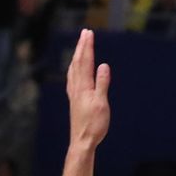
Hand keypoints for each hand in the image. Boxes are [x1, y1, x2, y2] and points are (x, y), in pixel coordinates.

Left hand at [67, 29, 110, 147]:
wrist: (82, 142)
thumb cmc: (94, 125)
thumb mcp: (102, 104)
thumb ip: (102, 84)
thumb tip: (104, 65)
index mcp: (84, 87)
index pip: (86, 62)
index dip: (87, 46)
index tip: (89, 33)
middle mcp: (76, 88)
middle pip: (78, 63)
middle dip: (81, 47)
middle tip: (85, 33)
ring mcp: (74, 95)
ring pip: (73, 70)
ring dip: (76, 56)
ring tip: (79, 47)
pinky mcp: (74, 101)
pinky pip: (72, 79)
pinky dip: (73, 70)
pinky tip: (74, 72)